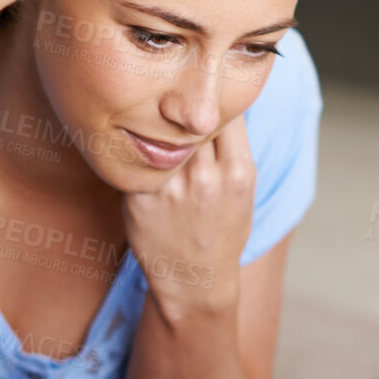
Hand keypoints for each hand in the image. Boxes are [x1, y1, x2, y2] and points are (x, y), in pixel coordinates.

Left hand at [121, 114, 254, 317]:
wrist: (194, 279)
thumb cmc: (221, 231)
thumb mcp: (243, 189)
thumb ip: (231, 147)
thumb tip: (215, 102)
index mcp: (238, 171)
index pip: (226, 112)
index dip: (213, 101)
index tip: (205, 98)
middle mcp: (205, 177)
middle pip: (192, 118)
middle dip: (185, 108)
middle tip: (176, 103)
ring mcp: (170, 189)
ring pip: (161, 133)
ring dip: (158, 124)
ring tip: (156, 123)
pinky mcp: (140, 199)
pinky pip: (135, 157)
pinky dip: (137, 148)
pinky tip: (139, 149)